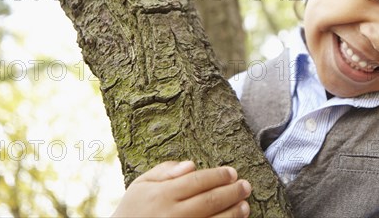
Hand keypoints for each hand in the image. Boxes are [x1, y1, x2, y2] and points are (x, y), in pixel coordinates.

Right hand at [112, 160, 251, 217]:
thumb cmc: (132, 209)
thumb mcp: (140, 185)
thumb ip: (165, 171)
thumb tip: (191, 165)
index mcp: (162, 194)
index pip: (198, 181)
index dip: (219, 175)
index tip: (232, 172)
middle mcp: (172, 213)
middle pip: (210, 200)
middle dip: (232, 192)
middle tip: (246, 186)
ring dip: (233, 213)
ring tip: (245, 206)